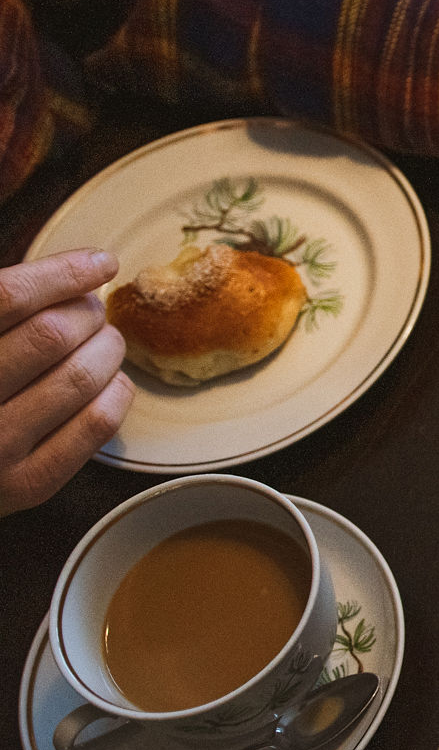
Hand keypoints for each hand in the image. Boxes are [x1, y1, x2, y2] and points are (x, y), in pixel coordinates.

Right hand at [0, 250, 132, 517]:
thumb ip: (3, 311)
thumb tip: (73, 273)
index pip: (7, 298)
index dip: (63, 273)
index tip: (100, 263)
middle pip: (52, 334)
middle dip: (87, 312)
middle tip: (92, 310)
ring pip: (81, 376)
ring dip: (108, 348)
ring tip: (103, 342)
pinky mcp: (24, 486)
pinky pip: (96, 424)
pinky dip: (118, 392)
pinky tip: (111, 382)